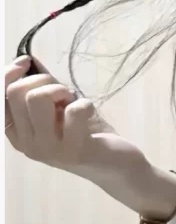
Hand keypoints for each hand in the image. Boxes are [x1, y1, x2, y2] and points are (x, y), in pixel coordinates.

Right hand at [5, 55, 147, 181]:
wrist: (116, 164)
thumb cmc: (85, 132)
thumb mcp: (58, 107)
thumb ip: (41, 87)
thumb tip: (28, 60)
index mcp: (17, 134)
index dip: (7, 74)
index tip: (26, 62)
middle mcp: (26, 145)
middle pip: (16, 92)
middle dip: (43, 80)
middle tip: (62, 93)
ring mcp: (47, 150)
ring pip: (37, 98)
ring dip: (60, 90)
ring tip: (73, 102)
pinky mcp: (72, 151)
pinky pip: (72, 111)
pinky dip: (85, 103)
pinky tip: (89, 113)